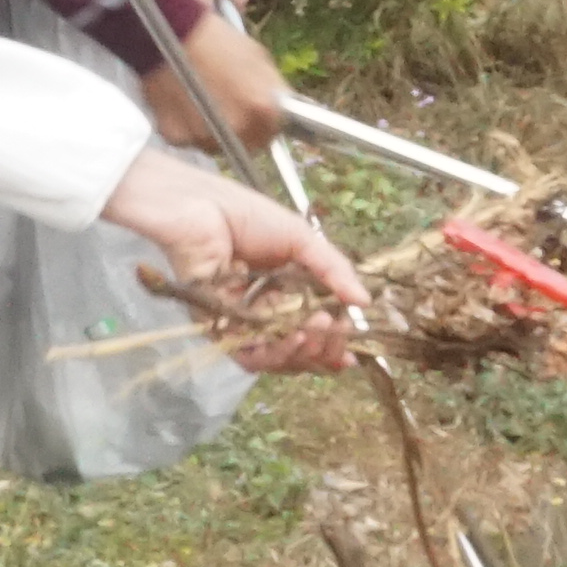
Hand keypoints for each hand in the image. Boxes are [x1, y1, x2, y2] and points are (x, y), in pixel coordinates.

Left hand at [95, 153, 362, 372]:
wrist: (201, 208)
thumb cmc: (246, 216)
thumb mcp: (301, 239)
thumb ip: (333, 270)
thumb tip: (365, 302)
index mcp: (286, 292)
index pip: (314, 328)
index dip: (334, 341)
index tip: (353, 343)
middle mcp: (265, 312)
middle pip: (299, 350)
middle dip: (322, 347)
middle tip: (336, 330)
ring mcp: (242, 324)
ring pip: (276, 358)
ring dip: (302, 352)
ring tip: (316, 331)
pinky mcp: (217, 330)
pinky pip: (247, 357)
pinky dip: (274, 354)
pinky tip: (293, 336)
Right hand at [146, 0, 292, 156]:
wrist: (171, 31)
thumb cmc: (217, 40)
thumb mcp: (258, 59)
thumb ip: (272, 90)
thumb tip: (280, 108)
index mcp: (262, 109)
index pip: (274, 135)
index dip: (267, 126)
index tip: (260, 118)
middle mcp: (236, 129)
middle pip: (247, 146)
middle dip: (243, 132)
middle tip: (232, 110)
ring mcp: (205, 137)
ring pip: (216, 146)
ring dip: (215, 132)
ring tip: (205, 105)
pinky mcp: (177, 137)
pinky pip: (189, 140)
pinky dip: (189, 127)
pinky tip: (185, 104)